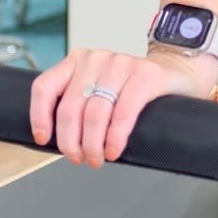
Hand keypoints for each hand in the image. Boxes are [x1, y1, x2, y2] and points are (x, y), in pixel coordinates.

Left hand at [29, 44, 217, 168]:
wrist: (177, 70)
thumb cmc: (133, 87)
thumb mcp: (98, 88)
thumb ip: (79, 103)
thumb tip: (58, 139)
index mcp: (77, 61)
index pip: (45, 87)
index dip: (40, 117)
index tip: (45, 139)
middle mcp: (96, 59)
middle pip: (70, 109)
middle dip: (71, 142)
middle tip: (79, 159)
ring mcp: (121, 64)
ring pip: (94, 114)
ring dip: (92, 145)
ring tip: (98, 158)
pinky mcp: (145, 74)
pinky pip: (123, 113)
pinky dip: (115, 137)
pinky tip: (114, 150)